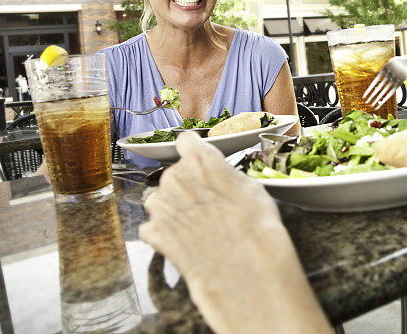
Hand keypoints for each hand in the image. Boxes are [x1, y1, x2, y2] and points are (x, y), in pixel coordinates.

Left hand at [139, 133, 330, 333]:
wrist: (242, 266)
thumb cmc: (254, 224)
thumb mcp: (251, 187)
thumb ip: (224, 174)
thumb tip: (219, 176)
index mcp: (199, 159)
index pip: (186, 141)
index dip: (193, 150)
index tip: (198, 157)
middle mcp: (173, 177)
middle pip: (175, 173)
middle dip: (188, 186)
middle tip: (210, 204)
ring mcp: (159, 206)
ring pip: (161, 199)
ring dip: (174, 208)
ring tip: (199, 225)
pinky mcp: (153, 233)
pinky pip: (154, 226)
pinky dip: (166, 232)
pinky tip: (187, 240)